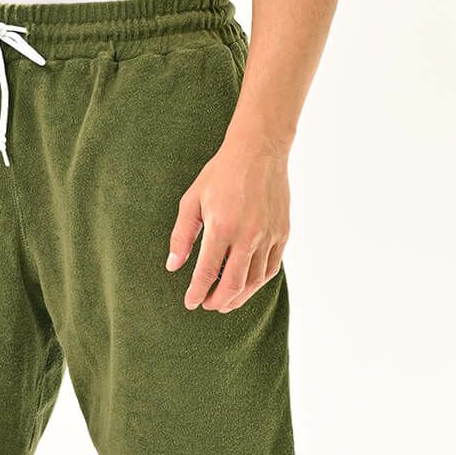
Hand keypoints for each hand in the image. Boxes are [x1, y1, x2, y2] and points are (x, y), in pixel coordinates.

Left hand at [167, 140, 289, 311]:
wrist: (260, 149)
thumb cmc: (221, 173)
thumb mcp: (192, 200)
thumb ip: (182, 236)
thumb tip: (173, 266)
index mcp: (221, 227)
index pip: (207, 272)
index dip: (197, 293)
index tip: (191, 303)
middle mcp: (247, 235)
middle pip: (232, 285)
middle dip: (218, 301)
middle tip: (207, 305)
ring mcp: (268, 235)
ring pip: (253, 281)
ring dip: (238, 297)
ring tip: (225, 301)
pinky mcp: (282, 233)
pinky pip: (270, 269)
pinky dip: (257, 283)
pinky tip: (245, 285)